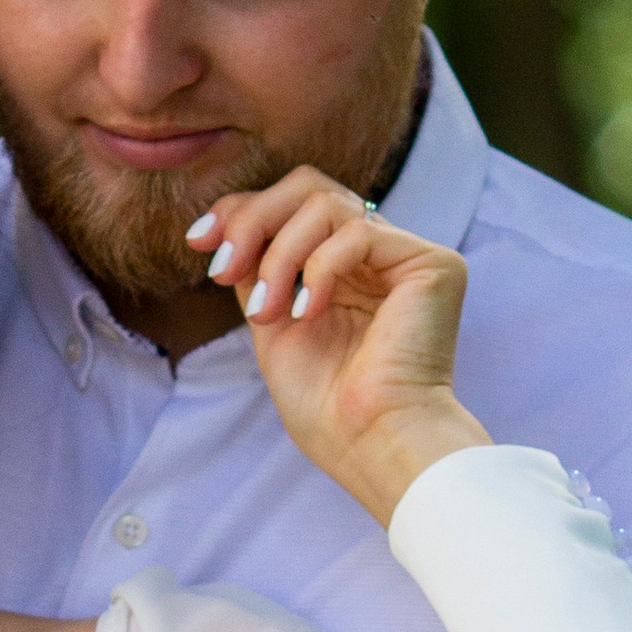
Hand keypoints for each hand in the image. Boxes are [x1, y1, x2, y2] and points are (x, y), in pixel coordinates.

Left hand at [187, 170, 489, 524]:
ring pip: (326, 203)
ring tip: (270, 311)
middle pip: (309, 187)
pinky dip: (320, 269)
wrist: (370, 443)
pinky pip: (358, 232)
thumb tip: (227, 222)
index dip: (243, 211)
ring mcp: (406, 256)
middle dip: (253, 220)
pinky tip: (308, 312)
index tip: (198, 240)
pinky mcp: (433, 265)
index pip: (293, 206)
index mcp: (345, 268)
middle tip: (222, 268)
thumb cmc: (327, 406)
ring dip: (279, 255)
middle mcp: (378, 255)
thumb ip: (258, 268)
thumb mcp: (271, 321)